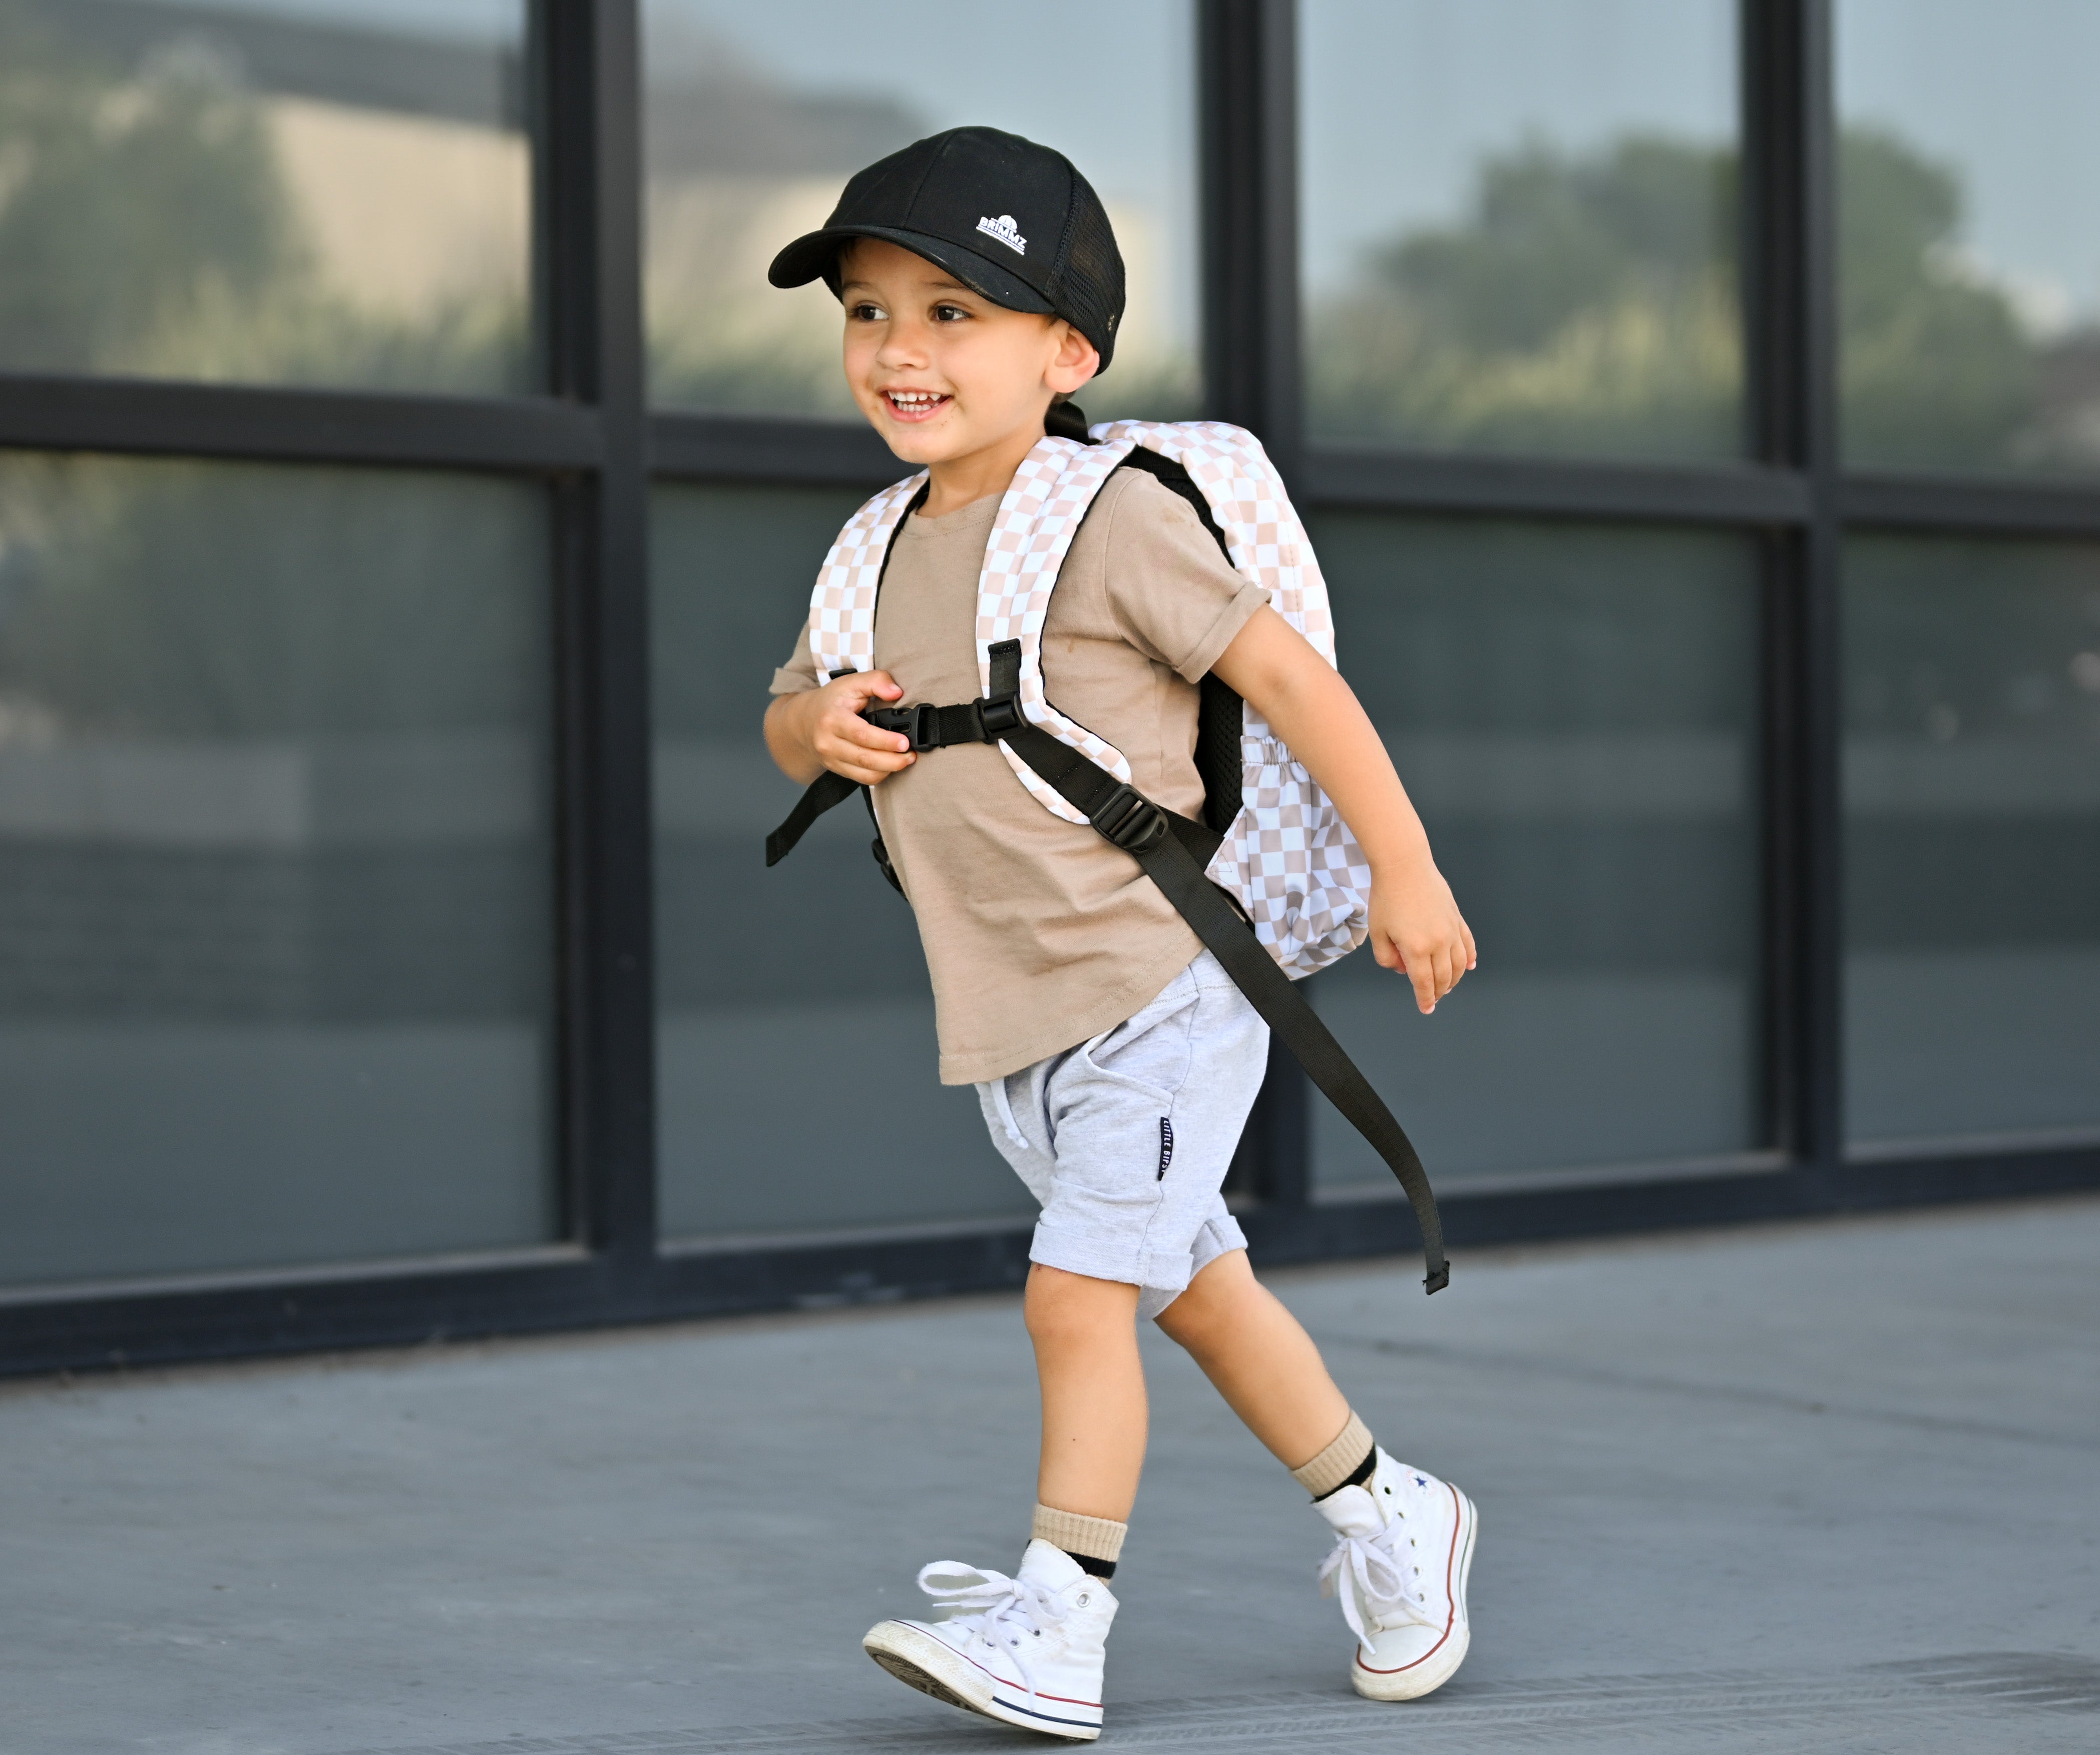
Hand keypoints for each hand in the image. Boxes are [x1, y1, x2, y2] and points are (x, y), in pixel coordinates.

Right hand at [766, 670, 917, 785]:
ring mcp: (831, 759)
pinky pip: (862, 779)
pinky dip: (880, 775)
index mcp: (832, 719)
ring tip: (906, 759)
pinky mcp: (836, 769)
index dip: (885, 741)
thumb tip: (896, 692)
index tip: (905, 742)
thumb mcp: (850, 682)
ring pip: (865, 774)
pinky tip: (891, 764)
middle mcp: (828, 743)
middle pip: (865, 758)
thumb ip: (876, 681)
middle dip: (893, 760)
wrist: (803, 722)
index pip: (861, 734)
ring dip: (890, 769)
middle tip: (911, 754)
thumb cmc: (831, 701)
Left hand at [1368, 854, 1476, 1014]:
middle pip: (1444, 977)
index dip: (1425, 999)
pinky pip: (1468, 943)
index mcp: (1416, 948)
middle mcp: (1439, 942)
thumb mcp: (1377, 932)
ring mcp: (1451, 929)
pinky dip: (1470, 957)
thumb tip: (1402, 970)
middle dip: (1439, 992)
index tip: (1426, 1009)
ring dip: (1455, 979)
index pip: (1424, 983)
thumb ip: (1386, 957)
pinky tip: (1469, 965)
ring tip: (1447, 986)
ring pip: (1460, 963)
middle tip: (1433, 999)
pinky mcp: (1456, 917)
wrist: (1404, 865)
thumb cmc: (1387, 897)